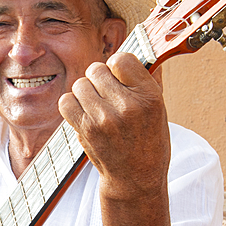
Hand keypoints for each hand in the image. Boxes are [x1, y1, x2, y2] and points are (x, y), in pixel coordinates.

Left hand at [58, 50, 169, 202]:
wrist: (135, 178)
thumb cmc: (149, 141)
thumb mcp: (160, 108)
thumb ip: (150, 78)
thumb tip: (145, 48)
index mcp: (148, 96)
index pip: (122, 59)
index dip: (118, 66)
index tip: (120, 76)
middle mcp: (126, 106)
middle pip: (96, 69)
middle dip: (100, 79)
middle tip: (108, 94)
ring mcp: (103, 118)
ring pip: (80, 84)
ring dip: (86, 92)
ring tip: (98, 106)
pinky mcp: (85, 130)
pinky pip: (66, 101)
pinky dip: (72, 105)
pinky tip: (85, 113)